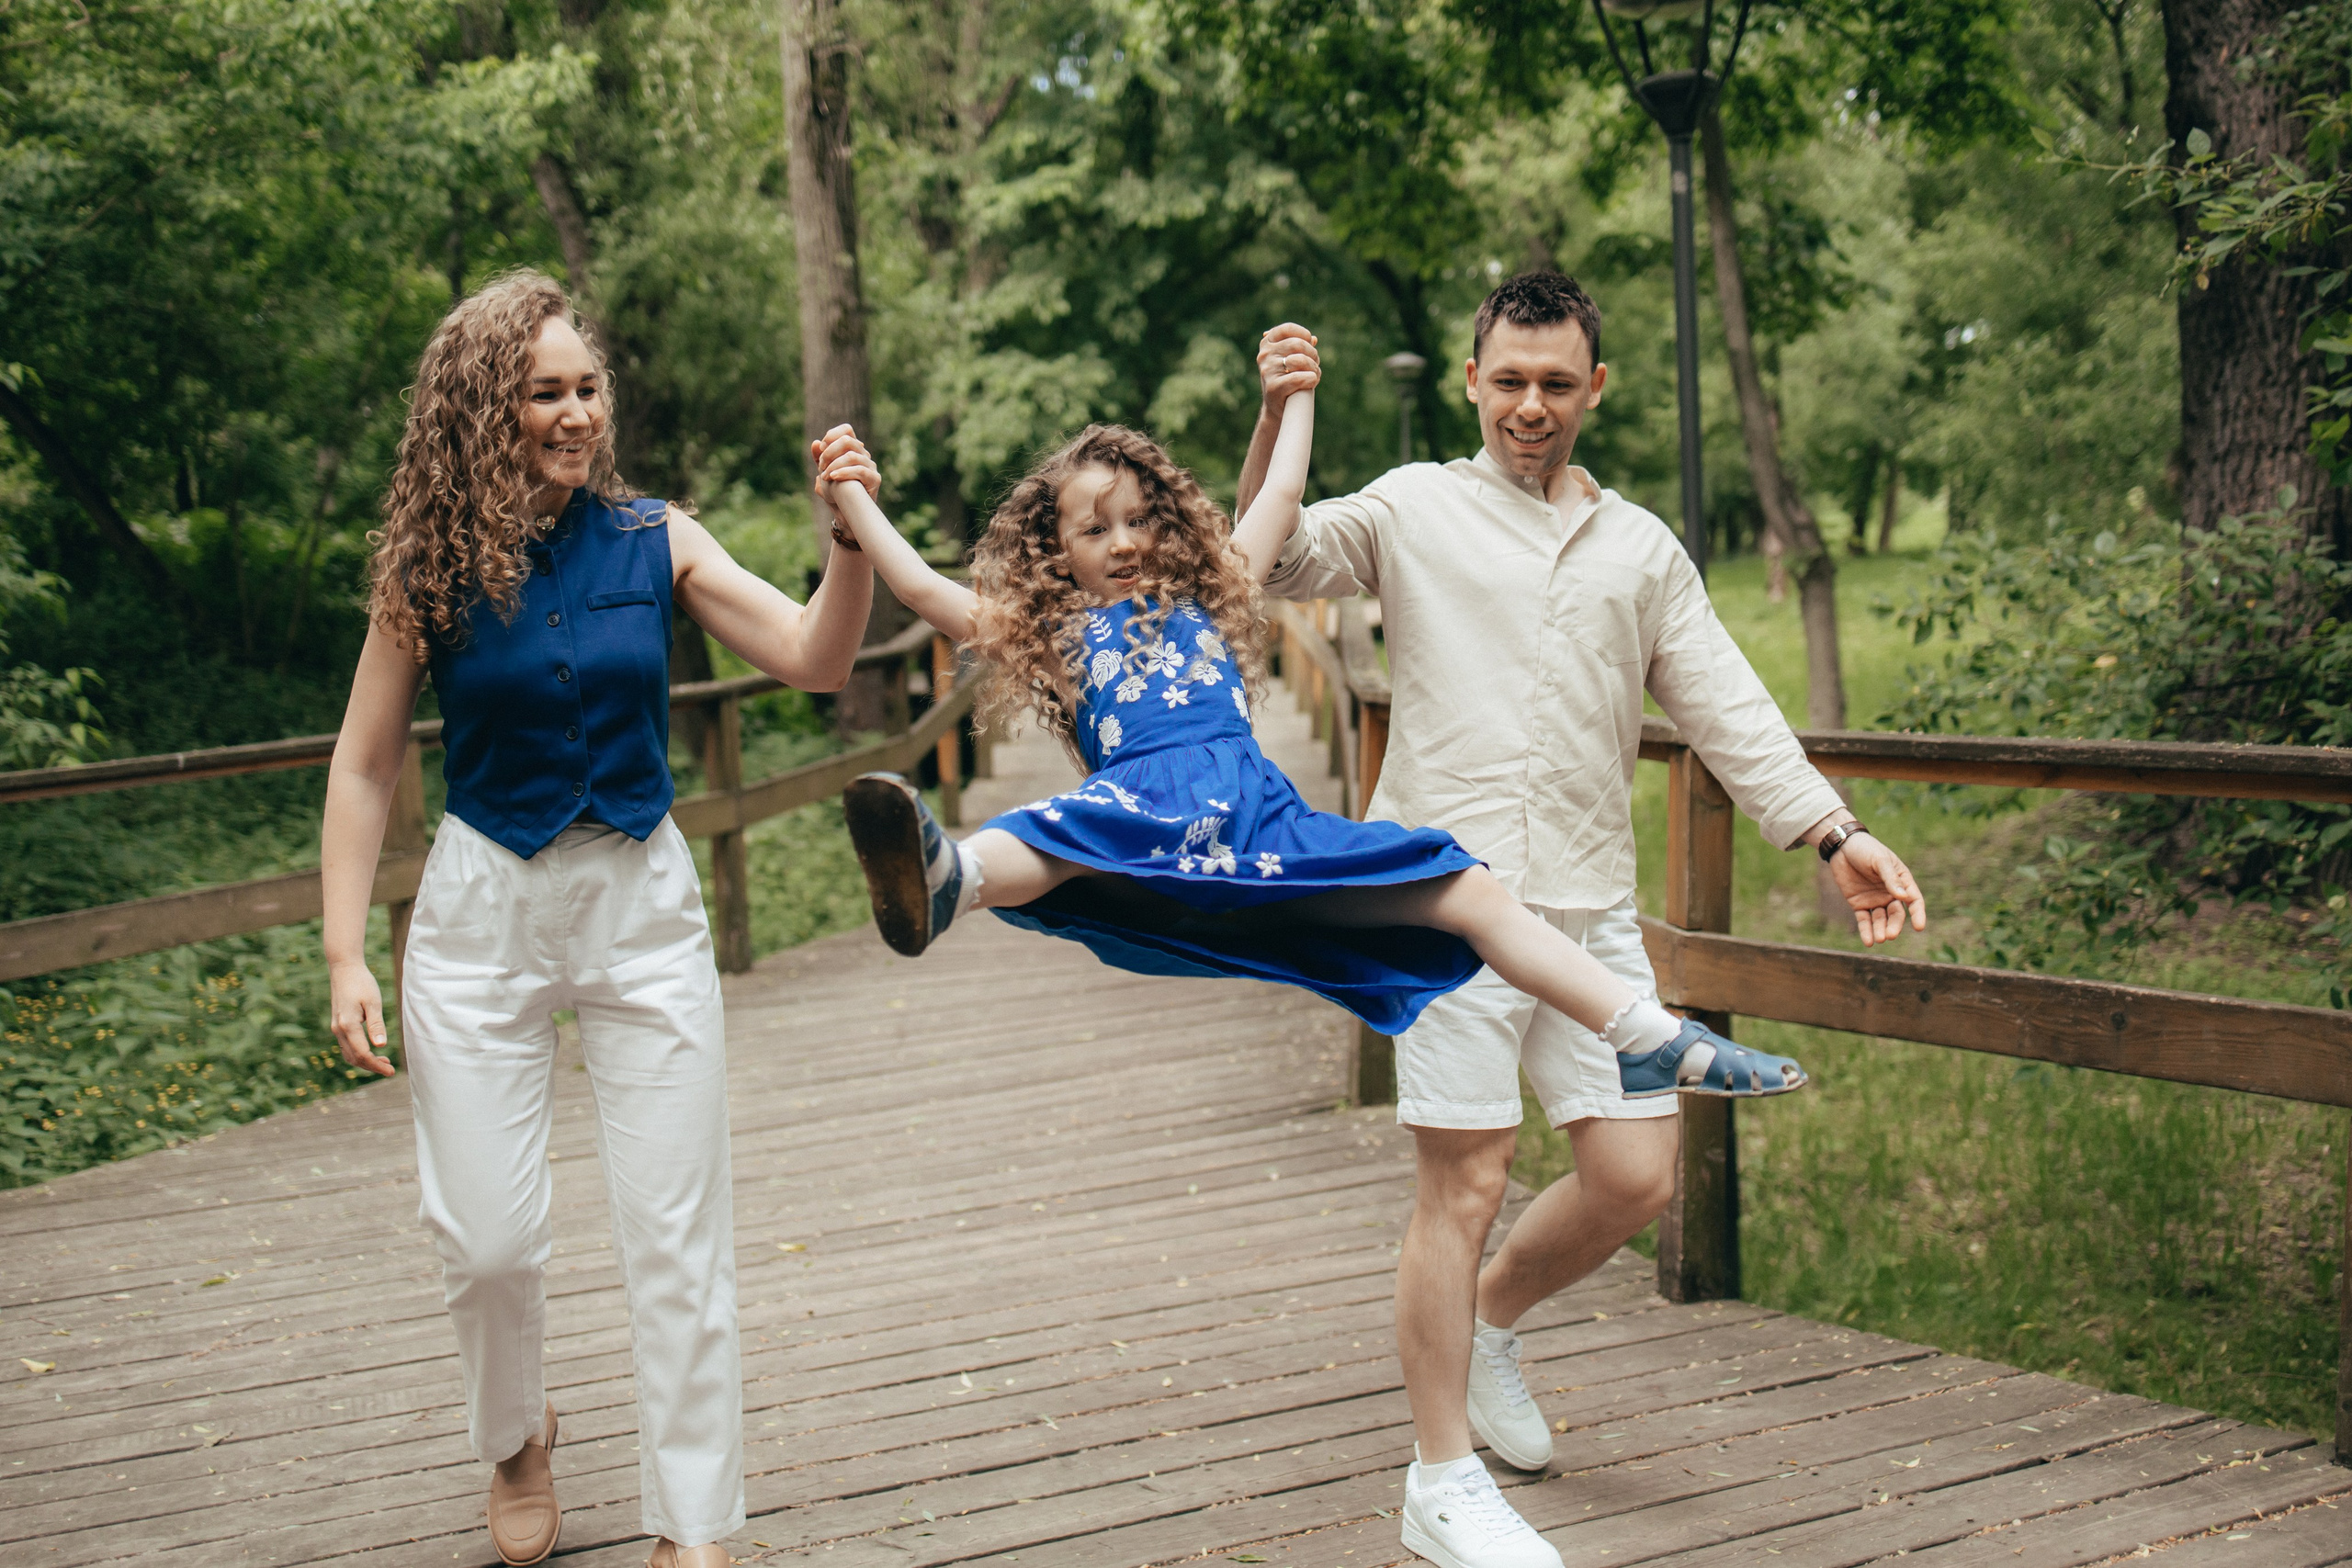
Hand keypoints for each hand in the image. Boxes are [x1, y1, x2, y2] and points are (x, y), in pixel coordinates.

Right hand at [329, 958, 395, 1076]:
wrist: (344, 969)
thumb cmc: (361, 983)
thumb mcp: (373, 1002)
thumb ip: (376, 1024)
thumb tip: (380, 1045)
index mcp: (348, 1025)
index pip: (362, 1054)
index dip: (376, 1065)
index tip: (391, 1071)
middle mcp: (338, 1029)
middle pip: (354, 1058)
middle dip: (372, 1066)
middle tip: (390, 1069)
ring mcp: (336, 1027)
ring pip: (349, 1053)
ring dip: (365, 1061)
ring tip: (384, 1062)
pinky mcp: (337, 1024)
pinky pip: (347, 1045)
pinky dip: (359, 1053)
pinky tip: (373, 1050)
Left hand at [809, 425, 879, 500]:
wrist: (845, 511)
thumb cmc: (837, 490)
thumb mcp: (824, 472)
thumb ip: (819, 457)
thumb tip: (816, 443)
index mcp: (853, 449)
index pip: (846, 430)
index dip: (832, 435)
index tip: (822, 449)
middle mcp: (863, 454)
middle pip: (847, 440)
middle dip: (830, 452)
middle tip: (821, 465)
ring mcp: (871, 466)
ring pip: (851, 456)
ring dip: (833, 465)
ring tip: (826, 476)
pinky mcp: (875, 479)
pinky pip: (860, 470)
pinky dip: (844, 472)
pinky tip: (833, 477)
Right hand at [1257, 324, 1320, 409]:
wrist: (1278, 406)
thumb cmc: (1287, 379)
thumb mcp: (1291, 359)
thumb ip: (1300, 347)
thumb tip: (1313, 339)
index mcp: (1267, 344)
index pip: (1287, 329)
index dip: (1304, 335)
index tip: (1309, 344)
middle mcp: (1265, 355)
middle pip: (1298, 344)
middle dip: (1312, 354)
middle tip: (1314, 364)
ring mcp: (1267, 371)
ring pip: (1300, 360)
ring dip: (1314, 368)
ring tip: (1314, 374)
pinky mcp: (1273, 387)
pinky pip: (1299, 378)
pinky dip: (1311, 379)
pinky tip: (1312, 382)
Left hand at [1829, 835, 1927, 946]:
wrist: (1842, 847)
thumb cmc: (1866, 849)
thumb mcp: (1880, 860)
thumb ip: (1891, 879)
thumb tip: (1904, 897)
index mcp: (1902, 882)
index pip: (1914, 900)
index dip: (1918, 914)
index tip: (1919, 927)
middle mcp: (1890, 894)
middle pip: (1896, 914)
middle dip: (1894, 925)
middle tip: (1890, 935)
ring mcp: (1875, 900)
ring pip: (1880, 920)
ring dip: (1880, 930)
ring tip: (1879, 939)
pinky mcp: (1859, 904)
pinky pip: (1864, 920)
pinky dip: (1866, 931)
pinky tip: (1868, 941)